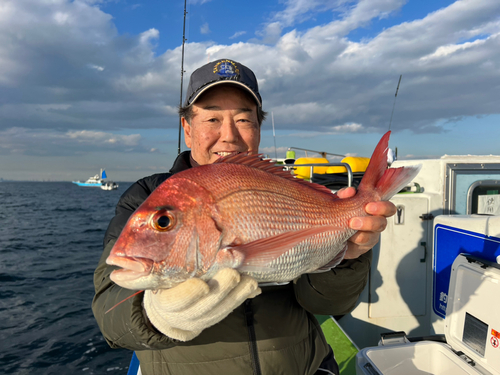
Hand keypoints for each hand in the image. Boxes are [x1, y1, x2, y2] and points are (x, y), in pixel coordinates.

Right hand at [143, 268, 260, 341]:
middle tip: (233, 274)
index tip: (203, 285)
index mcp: (165, 301)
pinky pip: (227, 311)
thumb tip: (182, 244)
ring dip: (237, 296)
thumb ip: (171, 263)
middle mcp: (181, 315)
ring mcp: (197, 320)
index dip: (190, 294)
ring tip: (250, 282)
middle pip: (203, 306)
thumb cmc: (165, 282)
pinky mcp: (212, 319)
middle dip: (221, 290)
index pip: (176, 301)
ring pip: (219, 311)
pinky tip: (252, 289)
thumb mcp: (163, 273)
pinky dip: (241, 298)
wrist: (166, 308)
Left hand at [337, 187, 396, 258]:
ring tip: (347, 228)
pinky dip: (351, 241)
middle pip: (382, 224)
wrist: (333, 231)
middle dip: (369, 222)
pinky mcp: (360, 248)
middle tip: (354, 221)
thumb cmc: (343, 213)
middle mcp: (375, 224)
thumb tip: (350, 191)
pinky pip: (358, 247)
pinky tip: (344, 237)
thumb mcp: (342, 200)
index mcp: (375, 211)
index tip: (369, 206)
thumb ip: (345, 195)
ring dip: (358, 234)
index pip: (388, 208)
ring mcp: (369, 237)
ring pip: (370, 237)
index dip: (383, 207)